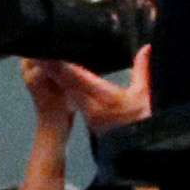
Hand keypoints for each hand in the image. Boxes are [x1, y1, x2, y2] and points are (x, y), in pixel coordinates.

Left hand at [22, 53, 150, 136]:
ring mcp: (87, 113)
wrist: (139, 142)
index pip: (79, 78)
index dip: (65, 66)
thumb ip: (142, 69)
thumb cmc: (144, 116)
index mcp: (104, 97)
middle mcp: (91, 105)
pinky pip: (73, 99)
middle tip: (43, 55)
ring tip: (47, 62)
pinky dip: (66, 87)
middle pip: (68, 84)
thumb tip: (146, 47)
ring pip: (68, 91)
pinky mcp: (87, 117)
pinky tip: (60, 77)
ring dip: (58, 78)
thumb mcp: (145, 92)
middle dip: (55, 69)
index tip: (54, 55)